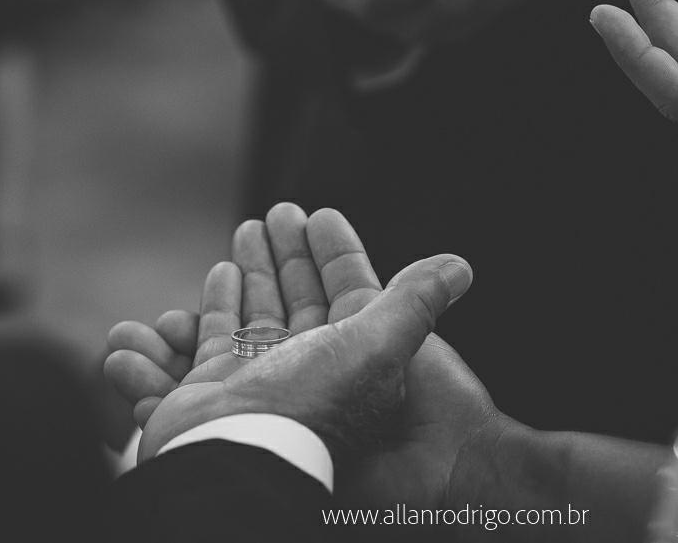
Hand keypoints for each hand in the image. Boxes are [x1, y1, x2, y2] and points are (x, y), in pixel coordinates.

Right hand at [105, 204, 473, 462]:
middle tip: (280, 210)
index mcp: (351, 355)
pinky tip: (222, 269)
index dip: (337, 252)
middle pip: (302, 296)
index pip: (348, 290)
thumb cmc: (316, 405)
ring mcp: (262, 377)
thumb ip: (416, 301)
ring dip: (256, 268)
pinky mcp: (216, 387)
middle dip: (293, 253)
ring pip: (261, 309)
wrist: (249, 466)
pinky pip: (218, 333)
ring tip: (249, 227)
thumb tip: (462, 266)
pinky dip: (221, 300)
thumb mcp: (381, 345)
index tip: (321, 214)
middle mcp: (309, 366)